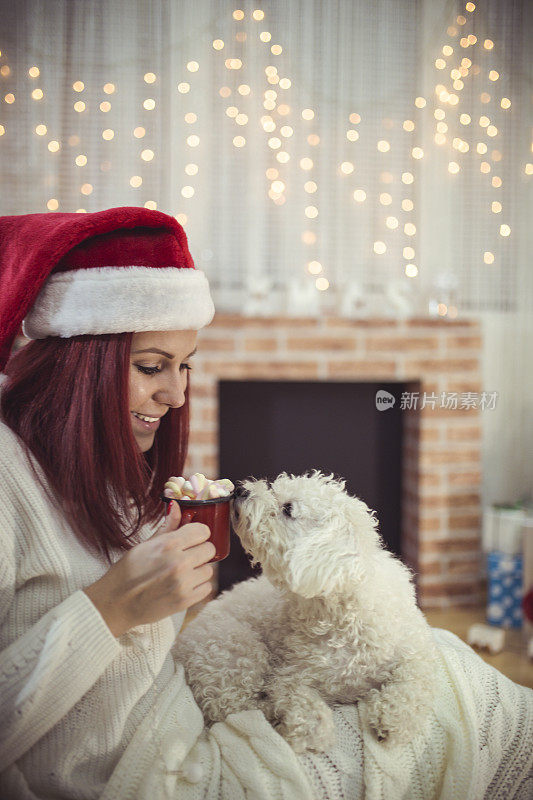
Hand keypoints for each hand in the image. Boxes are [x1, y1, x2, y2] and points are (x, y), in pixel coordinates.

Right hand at [83, 501, 215, 636]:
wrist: (117, 604)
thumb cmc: (128, 572)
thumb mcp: (145, 545)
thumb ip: (167, 527)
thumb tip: (176, 506)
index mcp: (168, 544)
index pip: (203, 531)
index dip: (198, 534)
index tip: (193, 539)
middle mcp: (178, 562)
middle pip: (209, 549)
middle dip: (200, 551)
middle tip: (187, 556)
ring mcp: (183, 583)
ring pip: (209, 569)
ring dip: (199, 570)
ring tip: (182, 573)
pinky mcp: (185, 601)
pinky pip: (207, 588)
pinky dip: (198, 586)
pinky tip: (183, 585)